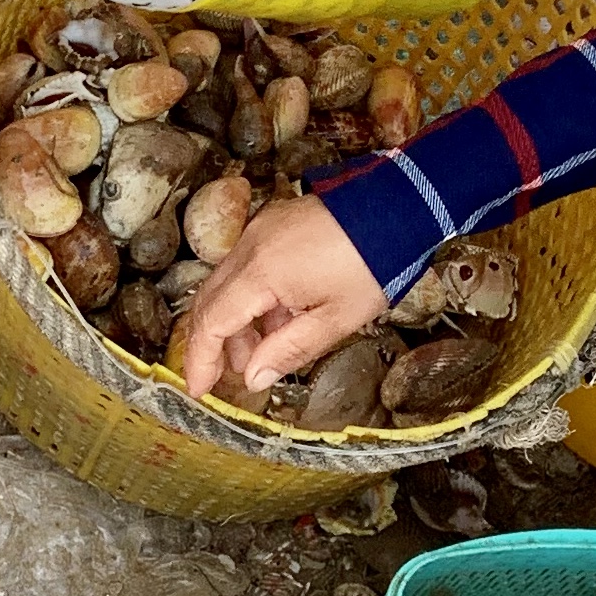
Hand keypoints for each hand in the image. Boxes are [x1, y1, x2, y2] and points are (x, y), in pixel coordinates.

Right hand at [180, 194, 387, 399]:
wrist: (397, 206)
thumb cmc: (373, 263)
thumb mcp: (337, 318)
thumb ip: (289, 350)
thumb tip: (253, 378)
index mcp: (262, 272)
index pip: (212, 322)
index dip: (200, 359)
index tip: (198, 389)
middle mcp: (250, 246)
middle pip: (210, 301)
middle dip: (212, 344)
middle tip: (221, 379)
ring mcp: (258, 231)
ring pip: (226, 284)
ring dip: (235, 322)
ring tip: (261, 353)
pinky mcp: (271, 224)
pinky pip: (245, 266)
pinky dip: (250, 297)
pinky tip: (277, 319)